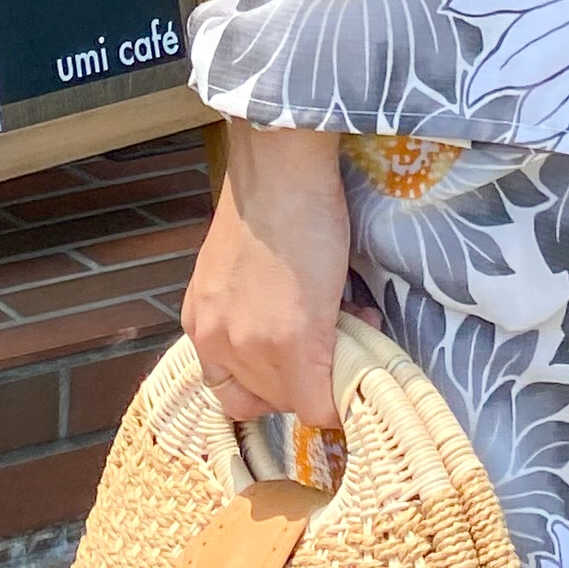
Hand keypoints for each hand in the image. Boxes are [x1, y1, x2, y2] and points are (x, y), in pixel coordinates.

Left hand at [182, 122, 348, 427]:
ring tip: (352, 320)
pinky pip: (322, 402)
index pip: (232, 385)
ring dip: (328, 374)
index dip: (272, 375)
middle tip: (331, 336)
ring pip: (295, 402)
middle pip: (262, 400)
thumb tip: (296, 327)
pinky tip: (366, 330)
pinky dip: (348, 385)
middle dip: (301, 377)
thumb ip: (253, 307)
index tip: (303, 347)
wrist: (281, 165)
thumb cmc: (268, 197)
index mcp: (202, 321)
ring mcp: (253, 348)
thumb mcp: (242, 267)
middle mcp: (217, 343)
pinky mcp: (294, 347)